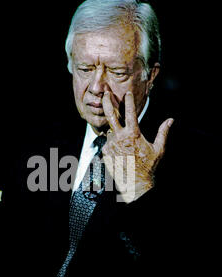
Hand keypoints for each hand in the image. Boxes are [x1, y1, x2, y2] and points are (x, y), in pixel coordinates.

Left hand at [102, 86, 173, 202]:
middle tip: (105, 94)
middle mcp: (119, 137)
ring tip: (123, 144)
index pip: (130, 112)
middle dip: (108, 102)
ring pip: (110, 132)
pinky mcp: (105, 153)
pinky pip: (107, 144)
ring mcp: (110, 145)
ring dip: (114, 133)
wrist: (135, 183)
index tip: (127, 93)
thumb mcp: (158, 149)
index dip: (129, 101)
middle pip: (110, 115)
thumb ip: (163, 132)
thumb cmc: (147, 167)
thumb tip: (171, 120)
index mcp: (133, 134)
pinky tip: (119, 153)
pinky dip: (112, 145)